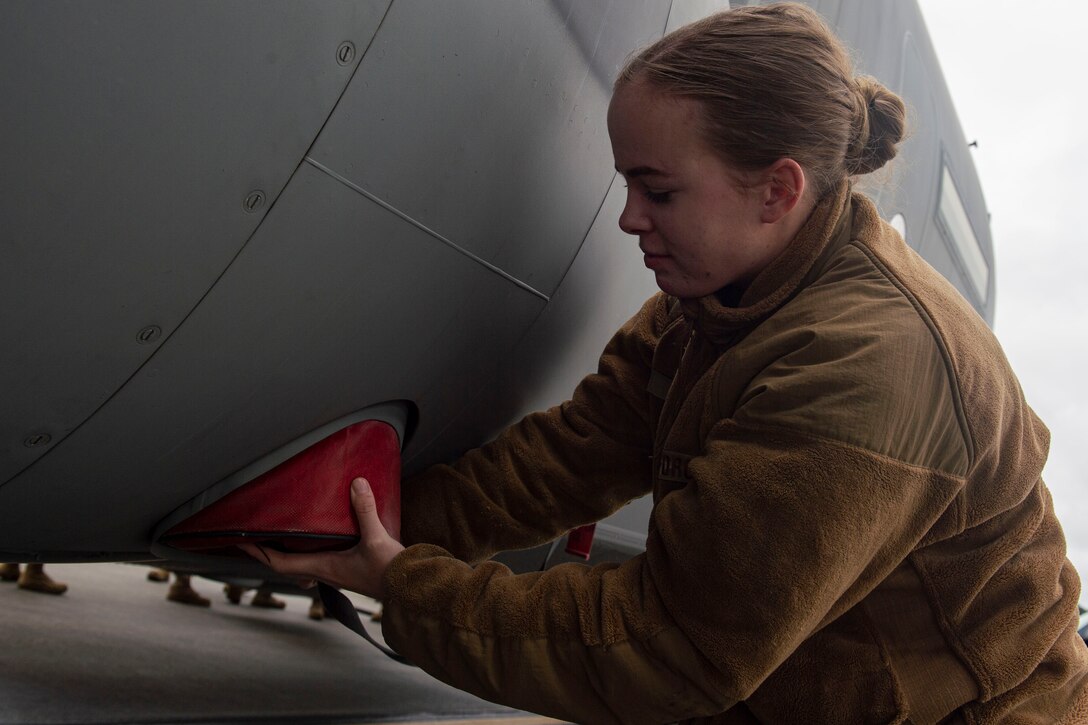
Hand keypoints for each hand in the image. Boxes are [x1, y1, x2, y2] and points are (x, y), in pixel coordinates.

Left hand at [240, 477, 404, 599]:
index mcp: (323, 566)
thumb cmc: (389, 570)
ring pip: (301, 565)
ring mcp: (336, 573)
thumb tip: (356, 483)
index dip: (259, 552)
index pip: (280, 563)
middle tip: (252, 537)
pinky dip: (307, 553)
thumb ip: (365, 510)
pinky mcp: (348, 570)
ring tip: (278, 538)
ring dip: (285, 554)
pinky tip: (316, 541)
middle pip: (285, 565)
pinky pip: (317, 562)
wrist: (408, 588)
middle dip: (266, 552)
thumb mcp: (376, 538)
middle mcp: (325, 572)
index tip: (242, 541)